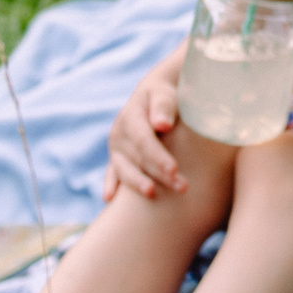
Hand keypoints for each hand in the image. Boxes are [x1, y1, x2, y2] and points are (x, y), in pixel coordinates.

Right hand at [104, 57, 187, 199]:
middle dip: (158, 174)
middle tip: (182, 187)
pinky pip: (112, 173)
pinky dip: (111, 184)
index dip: (157, 156)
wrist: (152, 96)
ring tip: (153, 195)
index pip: (143, 140)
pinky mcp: (117, 158)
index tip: (174, 169)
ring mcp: (116, 148)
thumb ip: (163, 106)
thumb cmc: (164, 96)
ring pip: (125, 169)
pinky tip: (110, 199)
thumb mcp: (164, 94)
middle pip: (137, 158)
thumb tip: (162, 125)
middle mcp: (119, 133)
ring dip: (139, 184)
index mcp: (131, 116)